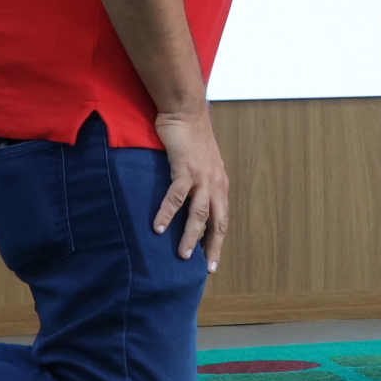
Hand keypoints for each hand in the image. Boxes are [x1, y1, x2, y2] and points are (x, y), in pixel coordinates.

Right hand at [153, 107, 228, 270]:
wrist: (186, 112)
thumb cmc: (190, 137)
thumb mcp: (201, 163)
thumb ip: (200, 182)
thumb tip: (190, 202)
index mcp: (220, 184)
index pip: (222, 219)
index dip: (217, 241)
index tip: (211, 262)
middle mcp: (215, 183)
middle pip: (217, 222)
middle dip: (212, 247)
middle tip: (205, 269)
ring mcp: (202, 177)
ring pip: (199, 214)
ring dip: (189, 236)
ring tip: (181, 256)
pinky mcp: (185, 169)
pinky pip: (176, 196)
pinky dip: (168, 213)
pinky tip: (158, 227)